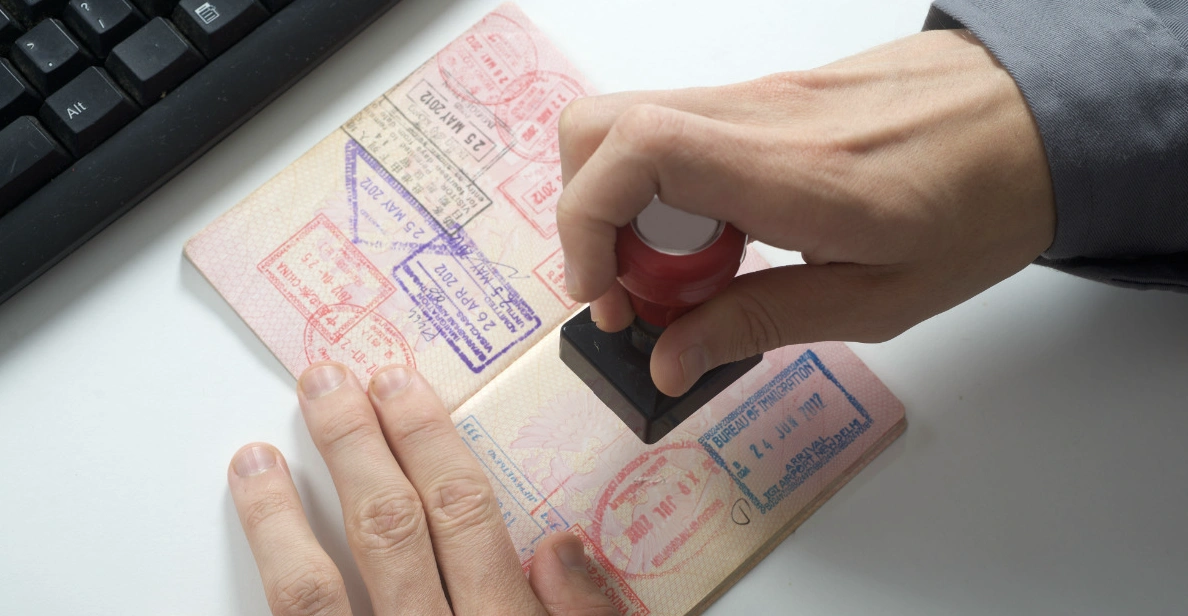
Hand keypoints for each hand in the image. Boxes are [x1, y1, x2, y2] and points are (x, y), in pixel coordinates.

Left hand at [228, 362, 614, 615]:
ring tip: (257, 457)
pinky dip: (269, 573)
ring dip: (281, 515)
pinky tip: (249, 541)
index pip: (462, 513)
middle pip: (389, 528)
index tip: (397, 387)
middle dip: (356, 445)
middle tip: (328, 384)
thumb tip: (562, 545)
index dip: (426, 441)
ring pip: (316, 589)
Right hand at [557, 29, 1055, 396]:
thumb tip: (670, 358)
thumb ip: (760, 323)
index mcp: (792, 173)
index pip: (635, 151)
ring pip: (628, 128)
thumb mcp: (879, 299)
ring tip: (682, 273)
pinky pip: (673, 131)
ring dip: (625, 208)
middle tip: (637, 291)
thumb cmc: (978, 208)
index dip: (584, 221)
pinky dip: (662, 191)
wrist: (1034, 121)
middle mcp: (756, 116)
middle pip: (600, 126)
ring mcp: (754, 97)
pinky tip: (718, 238)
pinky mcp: (760, 97)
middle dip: (589, 220)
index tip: (600, 290)